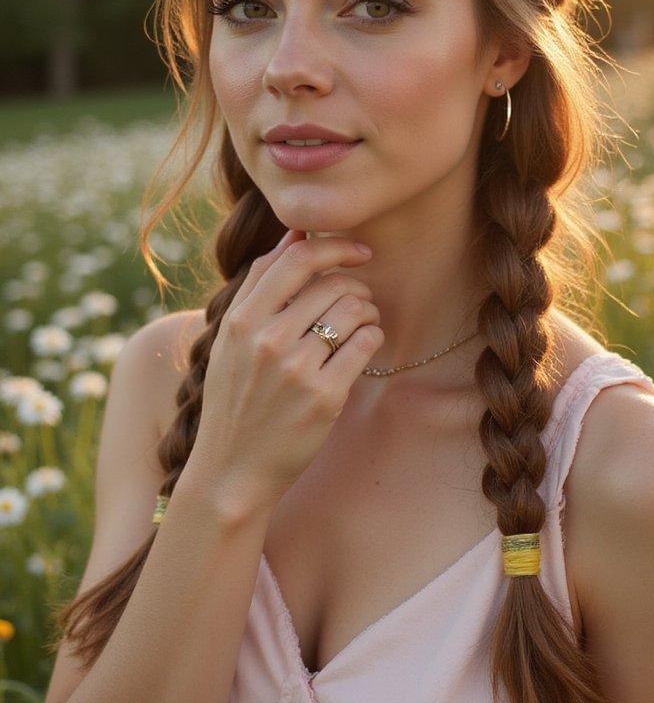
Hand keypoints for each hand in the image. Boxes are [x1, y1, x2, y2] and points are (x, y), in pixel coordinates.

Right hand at [185, 231, 383, 515]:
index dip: (334, 245)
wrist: (232, 470)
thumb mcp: (232, 339)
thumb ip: (260, 286)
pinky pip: (365, 343)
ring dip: (368, 312)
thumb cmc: (236, 398)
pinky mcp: (324, 396)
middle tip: (360, 301)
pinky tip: (363, 346)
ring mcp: (296, 369)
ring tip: (362, 324)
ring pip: (354, 309)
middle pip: (332, 282)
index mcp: (241, 320)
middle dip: (356, 285)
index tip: (357, 251)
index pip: (296, 257)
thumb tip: (295, 232)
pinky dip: (372, 337)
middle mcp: (266, 340)